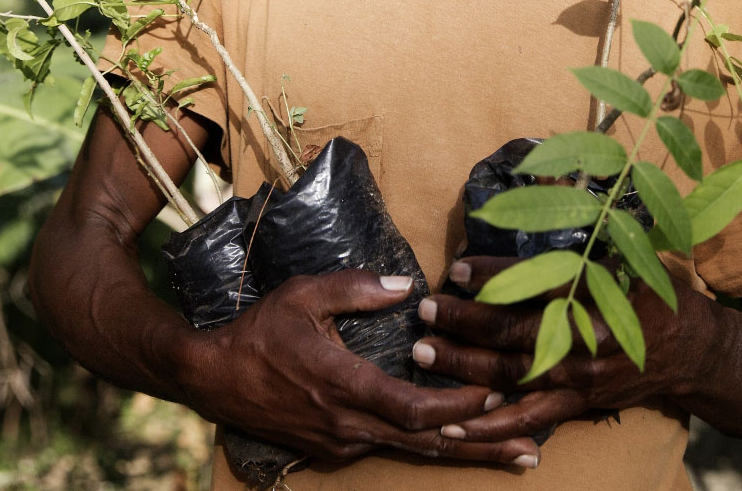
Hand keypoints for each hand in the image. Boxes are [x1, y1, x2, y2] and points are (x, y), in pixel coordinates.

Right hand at [186, 269, 543, 467]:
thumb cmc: (258, 332)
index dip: (459, 407)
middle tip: (531, 450)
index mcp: (343, 386)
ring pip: (412, 450)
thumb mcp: (303, 295)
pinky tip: (458, 441)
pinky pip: (390, 447)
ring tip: (511, 454)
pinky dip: (428, 444)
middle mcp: (347, 424)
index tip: (498, 393)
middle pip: (426, 443)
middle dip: (482, 447)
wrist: (210, 378)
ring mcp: (341, 441)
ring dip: (462, 451)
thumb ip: (356, 288)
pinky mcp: (334, 448)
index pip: (414, 410)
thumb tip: (406, 287)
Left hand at [410, 256, 726, 442]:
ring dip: (462, 364)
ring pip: (512, 374)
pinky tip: (452, 427)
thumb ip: (582, 242)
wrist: (692, 350)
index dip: (493, 275)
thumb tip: (534, 200)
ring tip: (423, 351)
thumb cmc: (650, 292)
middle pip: (514, 332)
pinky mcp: (580, 405)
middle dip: (463, 321)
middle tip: (425, 309)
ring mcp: (582, 378)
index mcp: (601, 294)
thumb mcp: (626, 255)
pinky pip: (528, 418)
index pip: (538, 283)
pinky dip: (490, 425)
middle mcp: (589, 339)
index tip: (457, 267)